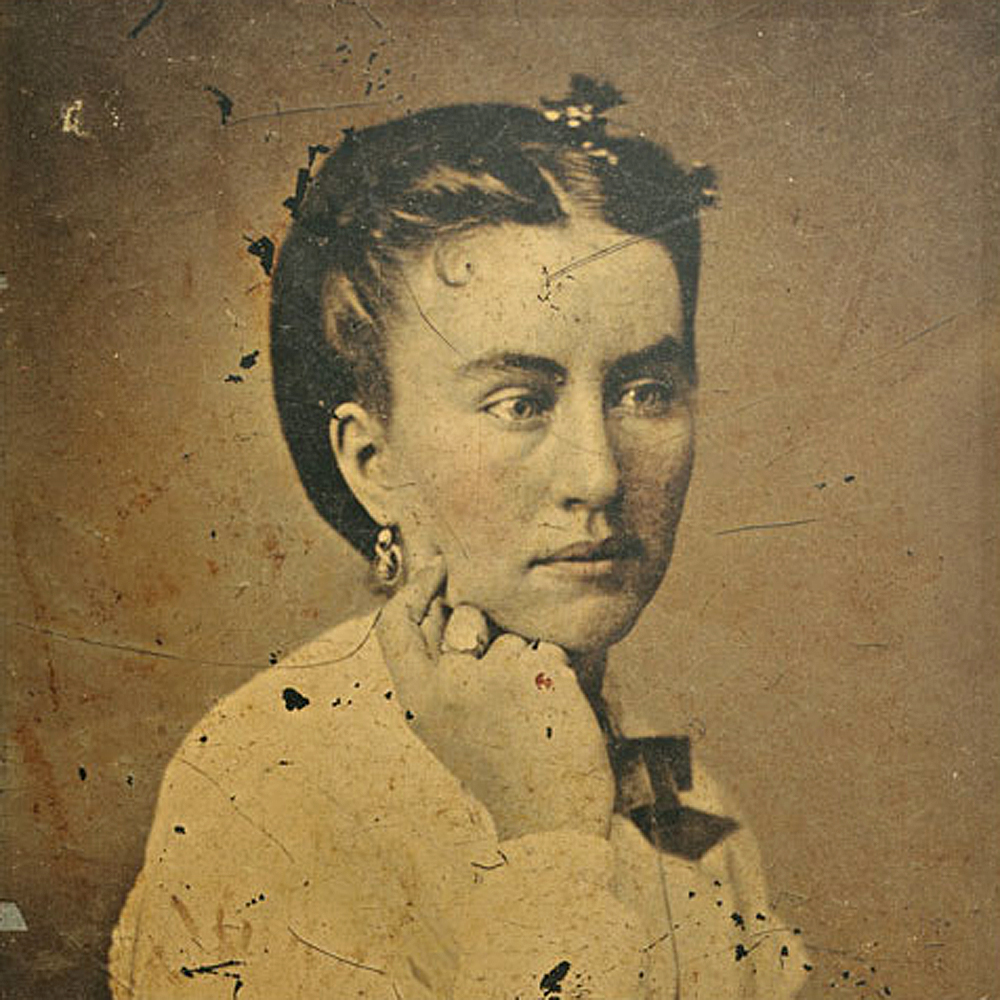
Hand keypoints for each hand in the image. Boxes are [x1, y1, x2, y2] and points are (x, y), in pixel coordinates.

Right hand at [376, 560, 614, 841]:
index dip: (414, 588)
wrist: (548, 821)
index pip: (396, 623)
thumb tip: (438, 599)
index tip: (436, 565)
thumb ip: (434, 667)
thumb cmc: (498, 767)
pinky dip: (555, 674)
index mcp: (417, 699)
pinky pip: (549, 649)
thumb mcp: (446, 723)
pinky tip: (552, 714)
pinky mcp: (540, 674)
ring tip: (529, 714)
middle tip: (503, 679)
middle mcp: (450, 683)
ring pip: (512, 635)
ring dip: (525, 661)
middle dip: (484, 630)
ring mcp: (496, 676)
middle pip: (462, 615)